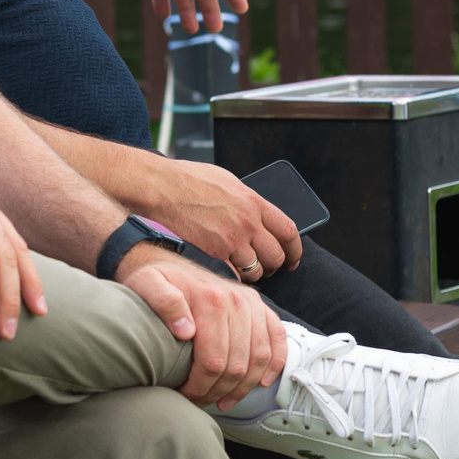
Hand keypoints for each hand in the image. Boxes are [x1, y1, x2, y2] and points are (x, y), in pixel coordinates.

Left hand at [117, 245, 286, 408]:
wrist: (166, 260)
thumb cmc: (153, 279)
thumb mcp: (146, 284)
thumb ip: (163, 302)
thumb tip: (187, 331)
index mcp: (212, 301)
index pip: (213, 361)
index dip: (200, 387)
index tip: (185, 396)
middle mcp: (238, 301)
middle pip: (236, 365)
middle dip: (218, 392)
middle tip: (199, 401)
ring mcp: (252, 304)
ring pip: (259, 358)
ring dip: (243, 387)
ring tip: (223, 401)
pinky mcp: (260, 307)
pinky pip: (277, 338)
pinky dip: (274, 364)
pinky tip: (261, 383)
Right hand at [126, 153, 301, 281]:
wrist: (163, 188)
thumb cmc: (189, 180)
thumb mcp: (227, 181)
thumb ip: (245, 199)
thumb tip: (254, 212)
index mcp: (254, 200)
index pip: (288, 230)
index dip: (294, 249)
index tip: (292, 258)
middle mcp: (249, 220)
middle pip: (276, 254)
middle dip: (275, 266)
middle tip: (268, 269)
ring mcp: (234, 237)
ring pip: (258, 269)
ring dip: (255, 274)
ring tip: (246, 273)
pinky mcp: (217, 251)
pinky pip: (236, 273)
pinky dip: (236, 277)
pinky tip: (229, 275)